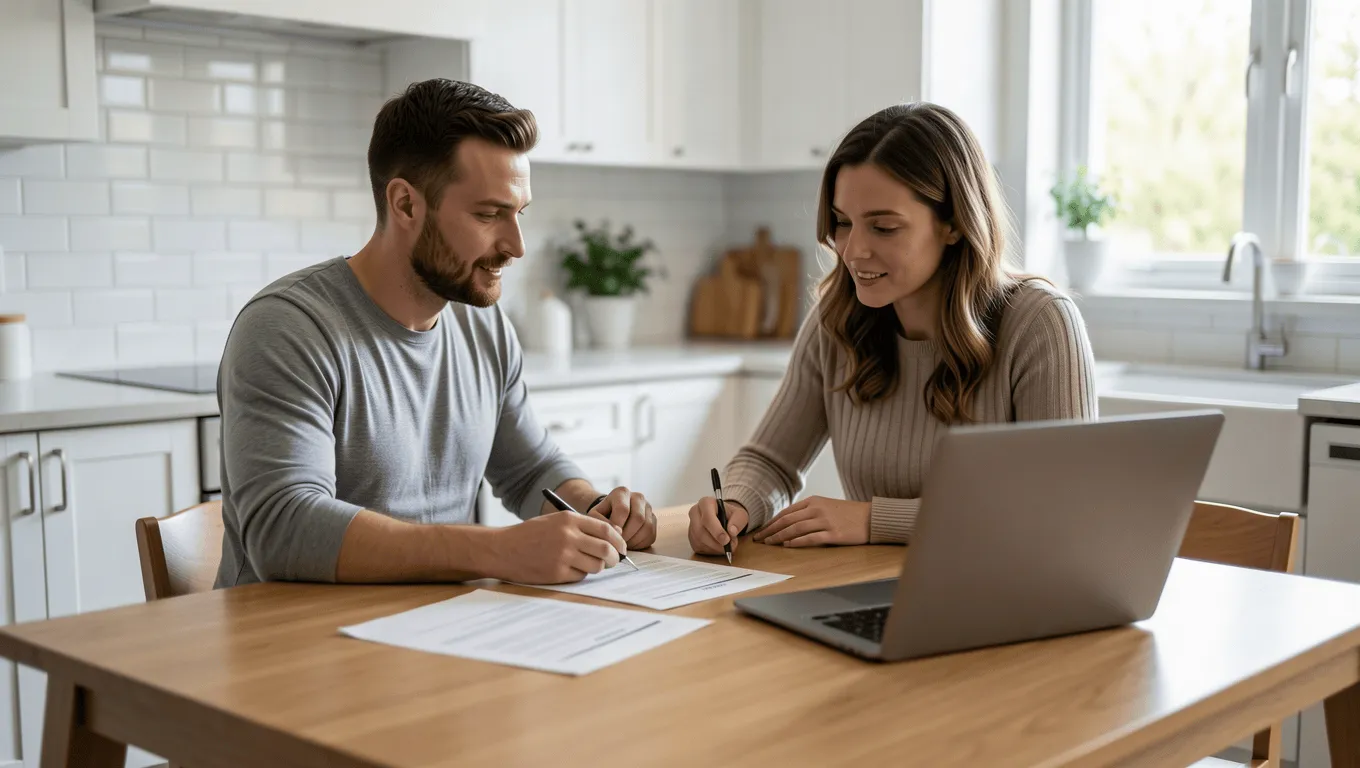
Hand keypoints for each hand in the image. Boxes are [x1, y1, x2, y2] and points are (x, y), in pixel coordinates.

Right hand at [484, 511, 627, 583]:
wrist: (503, 549)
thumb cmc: (530, 534)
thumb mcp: (555, 521)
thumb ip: (580, 527)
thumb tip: (611, 538)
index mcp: (569, 519)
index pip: (607, 530)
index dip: (619, 540)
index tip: (622, 547)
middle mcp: (568, 536)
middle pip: (606, 549)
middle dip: (615, 558)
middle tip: (614, 561)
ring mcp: (563, 555)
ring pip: (596, 565)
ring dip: (598, 567)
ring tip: (590, 565)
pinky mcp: (557, 572)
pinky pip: (581, 576)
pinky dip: (581, 574)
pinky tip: (570, 569)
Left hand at [588, 486, 656, 548]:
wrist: (611, 514)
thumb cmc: (602, 515)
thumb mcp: (594, 516)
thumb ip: (600, 521)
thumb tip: (618, 532)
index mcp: (622, 492)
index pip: (623, 510)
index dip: (617, 526)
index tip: (610, 535)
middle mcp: (638, 496)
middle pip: (638, 518)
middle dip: (627, 535)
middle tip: (617, 542)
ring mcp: (648, 507)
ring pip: (647, 527)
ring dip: (634, 540)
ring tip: (622, 544)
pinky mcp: (654, 519)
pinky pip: (651, 534)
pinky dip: (640, 543)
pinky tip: (630, 543)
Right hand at [687, 497, 748, 555]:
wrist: (723, 517)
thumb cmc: (729, 514)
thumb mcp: (739, 514)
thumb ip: (738, 521)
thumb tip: (732, 531)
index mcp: (705, 503)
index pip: (707, 518)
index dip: (717, 531)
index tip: (727, 540)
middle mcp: (695, 513)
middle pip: (701, 531)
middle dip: (716, 542)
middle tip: (729, 546)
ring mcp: (691, 525)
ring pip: (699, 541)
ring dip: (715, 547)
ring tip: (727, 545)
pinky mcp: (691, 537)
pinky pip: (698, 547)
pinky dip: (711, 550)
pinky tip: (719, 546)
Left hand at [753, 496, 869, 546]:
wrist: (871, 517)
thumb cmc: (848, 514)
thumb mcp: (827, 506)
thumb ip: (809, 512)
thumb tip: (790, 522)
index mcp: (814, 501)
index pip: (786, 512)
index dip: (772, 522)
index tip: (762, 531)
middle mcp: (817, 509)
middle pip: (787, 520)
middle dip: (771, 530)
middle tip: (759, 539)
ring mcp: (825, 521)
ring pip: (795, 529)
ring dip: (779, 537)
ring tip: (769, 543)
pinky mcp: (833, 533)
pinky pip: (810, 538)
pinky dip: (797, 542)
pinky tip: (787, 545)